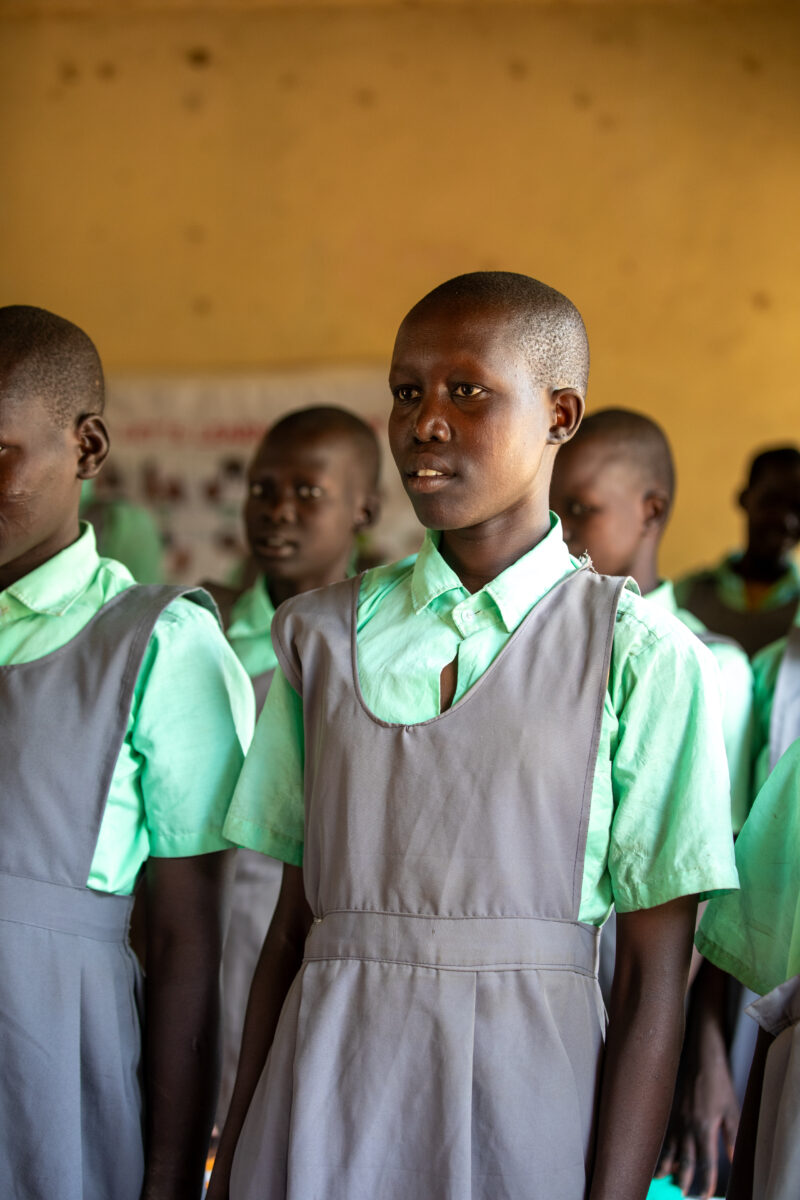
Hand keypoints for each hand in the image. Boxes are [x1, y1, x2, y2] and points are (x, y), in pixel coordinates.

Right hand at [655, 1028, 738, 1197]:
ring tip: (660, 1178)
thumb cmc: (718, 1082)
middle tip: (682, 1193)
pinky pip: (664, 1134)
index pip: (705, 1162)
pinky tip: (659, 1152)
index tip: (704, 1195)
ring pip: (669, 1147)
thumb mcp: (732, 1111)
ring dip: (665, 1164)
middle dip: (684, 1179)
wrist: (700, 1058)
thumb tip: (733, 1159)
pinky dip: (661, 1146)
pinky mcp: (670, 1108)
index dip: (706, 1181)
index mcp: (705, 1128)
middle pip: (685, 1159)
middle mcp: (688, 1126)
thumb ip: (732, 1138)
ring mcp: (676, 1117)